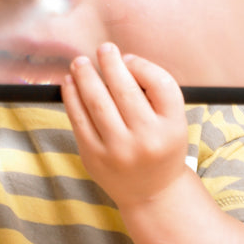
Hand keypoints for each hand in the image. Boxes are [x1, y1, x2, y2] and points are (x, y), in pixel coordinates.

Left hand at [61, 43, 188, 208]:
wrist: (152, 194)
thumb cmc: (162, 146)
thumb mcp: (174, 121)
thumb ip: (156, 92)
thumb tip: (120, 62)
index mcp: (173, 127)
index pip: (160, 84)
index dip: (142, 65)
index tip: (128, 58)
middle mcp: (147, 140)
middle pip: (125, 90)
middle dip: (110, 64)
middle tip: (103, 48)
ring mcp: (119, 151)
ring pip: (97, 103)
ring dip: (86, 76)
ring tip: (80, 62)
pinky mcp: (95, 158)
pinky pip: (79, 120)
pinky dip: (72, 98)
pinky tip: (70, 83)